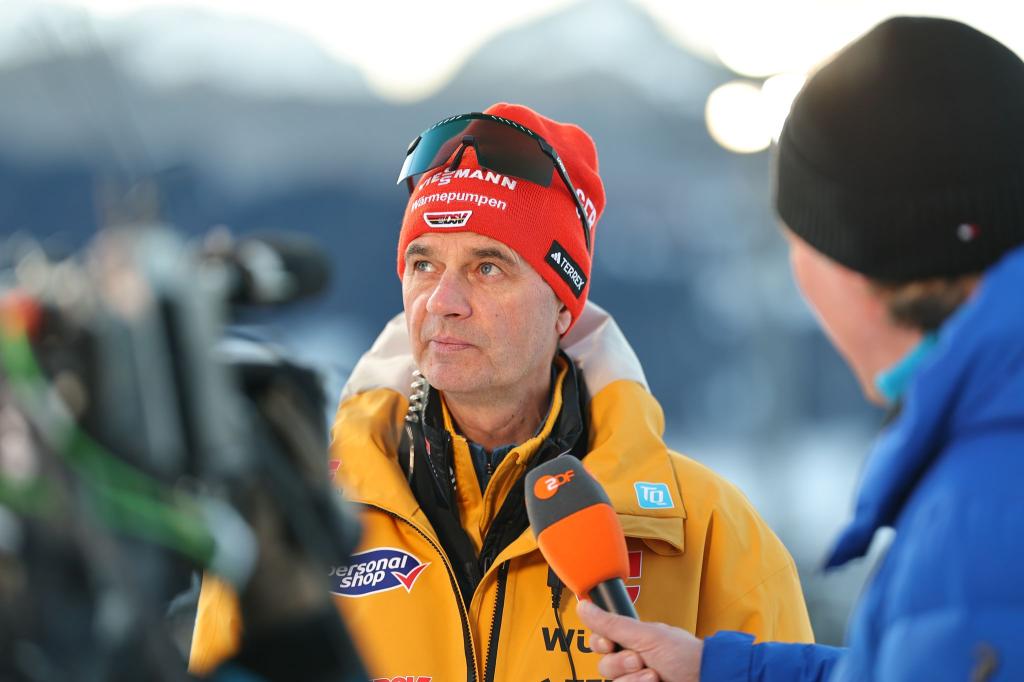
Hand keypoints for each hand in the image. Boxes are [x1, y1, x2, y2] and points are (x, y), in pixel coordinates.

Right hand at [576, 599, 702, 681]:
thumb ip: (611, 624)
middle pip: (604, 667)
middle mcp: (632, 662)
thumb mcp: (645, 635)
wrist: (708, 678)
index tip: (609, 643)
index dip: (600, 643)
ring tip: (654, 676)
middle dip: (621, 663)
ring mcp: (636, 681)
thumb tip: (583, 605)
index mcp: (631, 641)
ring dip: (633, 680)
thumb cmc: (685, 655)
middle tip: (640, 659)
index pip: (599, 643)